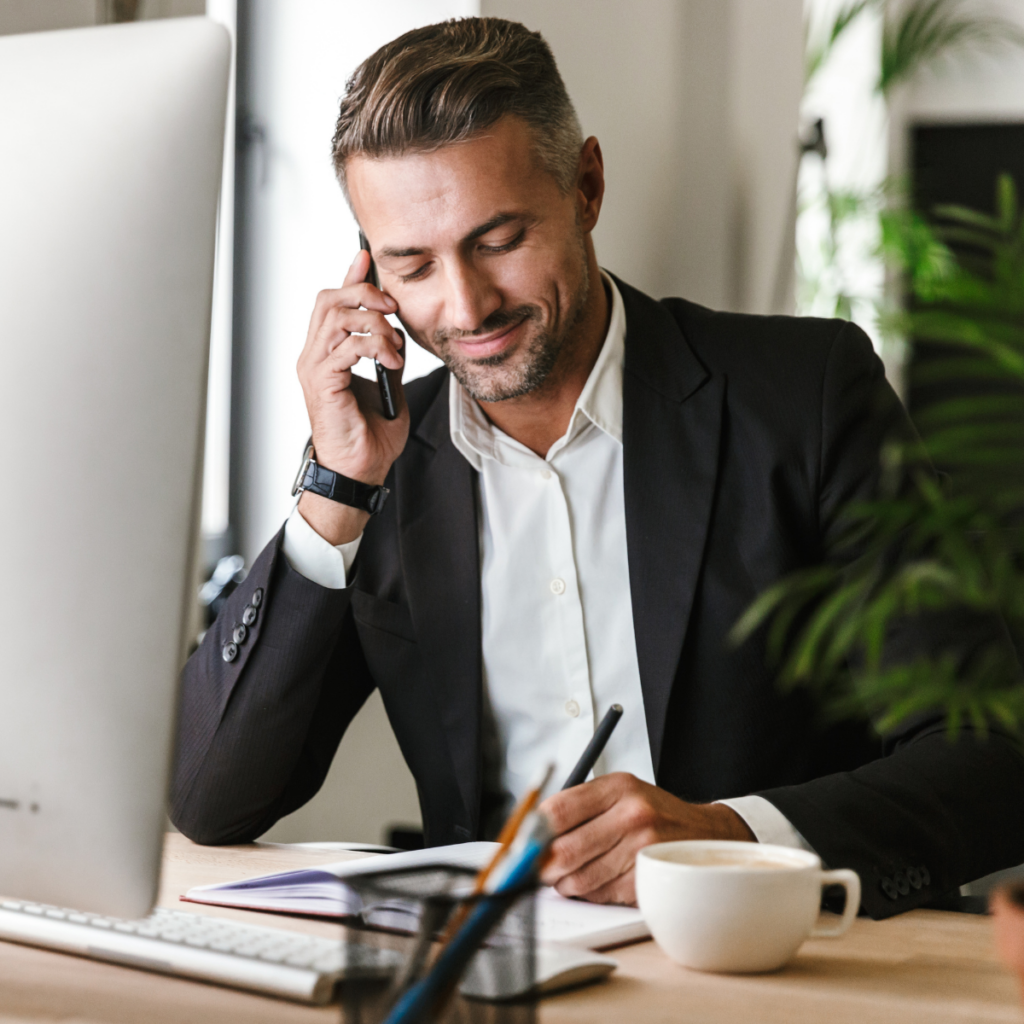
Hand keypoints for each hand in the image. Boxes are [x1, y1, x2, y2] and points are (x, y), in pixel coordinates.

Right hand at [295, 249, 409, 544]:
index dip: (350, 277)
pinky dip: (373, 346)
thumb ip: (388, 353)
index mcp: (327, 353)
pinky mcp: (322, 383)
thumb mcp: (389, 383)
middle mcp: (314, 356)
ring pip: (336, 317)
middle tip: (392, 308)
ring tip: (394, 345)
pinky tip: (390, 362)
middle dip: (364, 293)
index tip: (368, 259)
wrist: (362, 469)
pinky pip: (346, 347)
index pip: (332, 302)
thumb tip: (396, 330)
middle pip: (330, 299)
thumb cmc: (371, 435)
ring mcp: (315, 368)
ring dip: (373, 322)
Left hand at [537, 773, 754, 905]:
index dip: (533, 830)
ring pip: (579, 879)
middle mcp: (632, 815)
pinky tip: (600, 881)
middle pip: (565, 850)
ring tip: (569, 874)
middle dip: (543, 865)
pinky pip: (601, 895)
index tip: (522, 840)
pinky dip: (591, 893)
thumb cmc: (654, 814)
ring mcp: (643, 850)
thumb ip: (579, 807)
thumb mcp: (621, 793)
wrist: (706, 836)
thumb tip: (531, 832)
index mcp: (619, 787)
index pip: (559, 809)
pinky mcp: (649, 880)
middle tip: (537, 867)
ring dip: (565, 883)